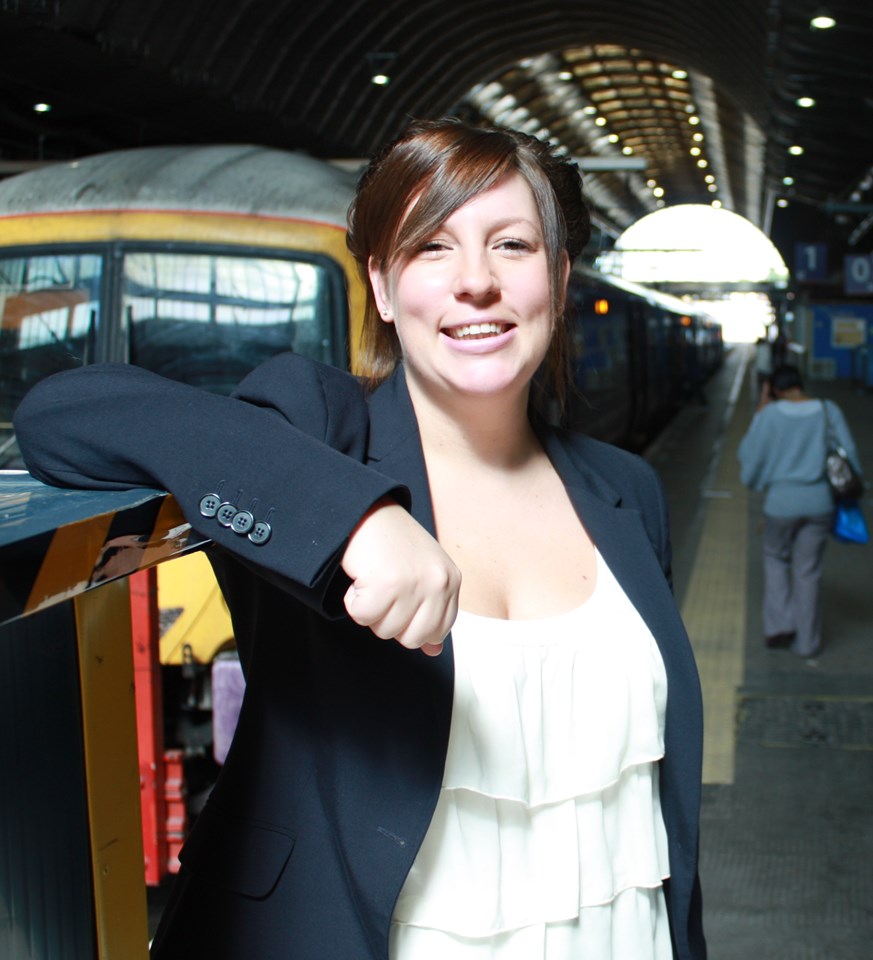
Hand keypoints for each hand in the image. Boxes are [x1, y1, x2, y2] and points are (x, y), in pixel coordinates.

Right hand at [341, 498, 459, 655]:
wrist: (364, 509)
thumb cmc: (391, 543)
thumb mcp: (422, 574)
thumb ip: (431, 611)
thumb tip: (434, 651)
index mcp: (451, 580)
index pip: (439, 632)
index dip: (412, 623)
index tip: (401, 599)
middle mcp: (438, 582)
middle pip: (411, 639)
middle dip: (390, 619)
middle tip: (385, 589)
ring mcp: (414, 583)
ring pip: (385, 630)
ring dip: (371, 608)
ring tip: (373, 578)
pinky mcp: (386, 583)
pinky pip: (363, 617)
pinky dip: (353, 601)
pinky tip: (361, 576)